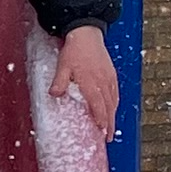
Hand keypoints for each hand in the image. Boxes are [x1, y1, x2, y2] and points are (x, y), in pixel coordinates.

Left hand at [50, 24, 119, 139]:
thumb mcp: (63, 65)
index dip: (101, 119)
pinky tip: (113, 110)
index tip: (102, 131)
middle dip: (109, 124)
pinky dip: (115, 104)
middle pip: (108, 107)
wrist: (87, 33)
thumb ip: (60, 81)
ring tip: (111, 129)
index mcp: (91, 82)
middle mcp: (103, 82)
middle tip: (108, 137)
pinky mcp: (111, 74)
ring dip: (113, 116)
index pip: (98, 105)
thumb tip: (54, 95)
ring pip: (113, 101)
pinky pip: (115, 93)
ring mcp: (109, 78)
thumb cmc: (75, 50)